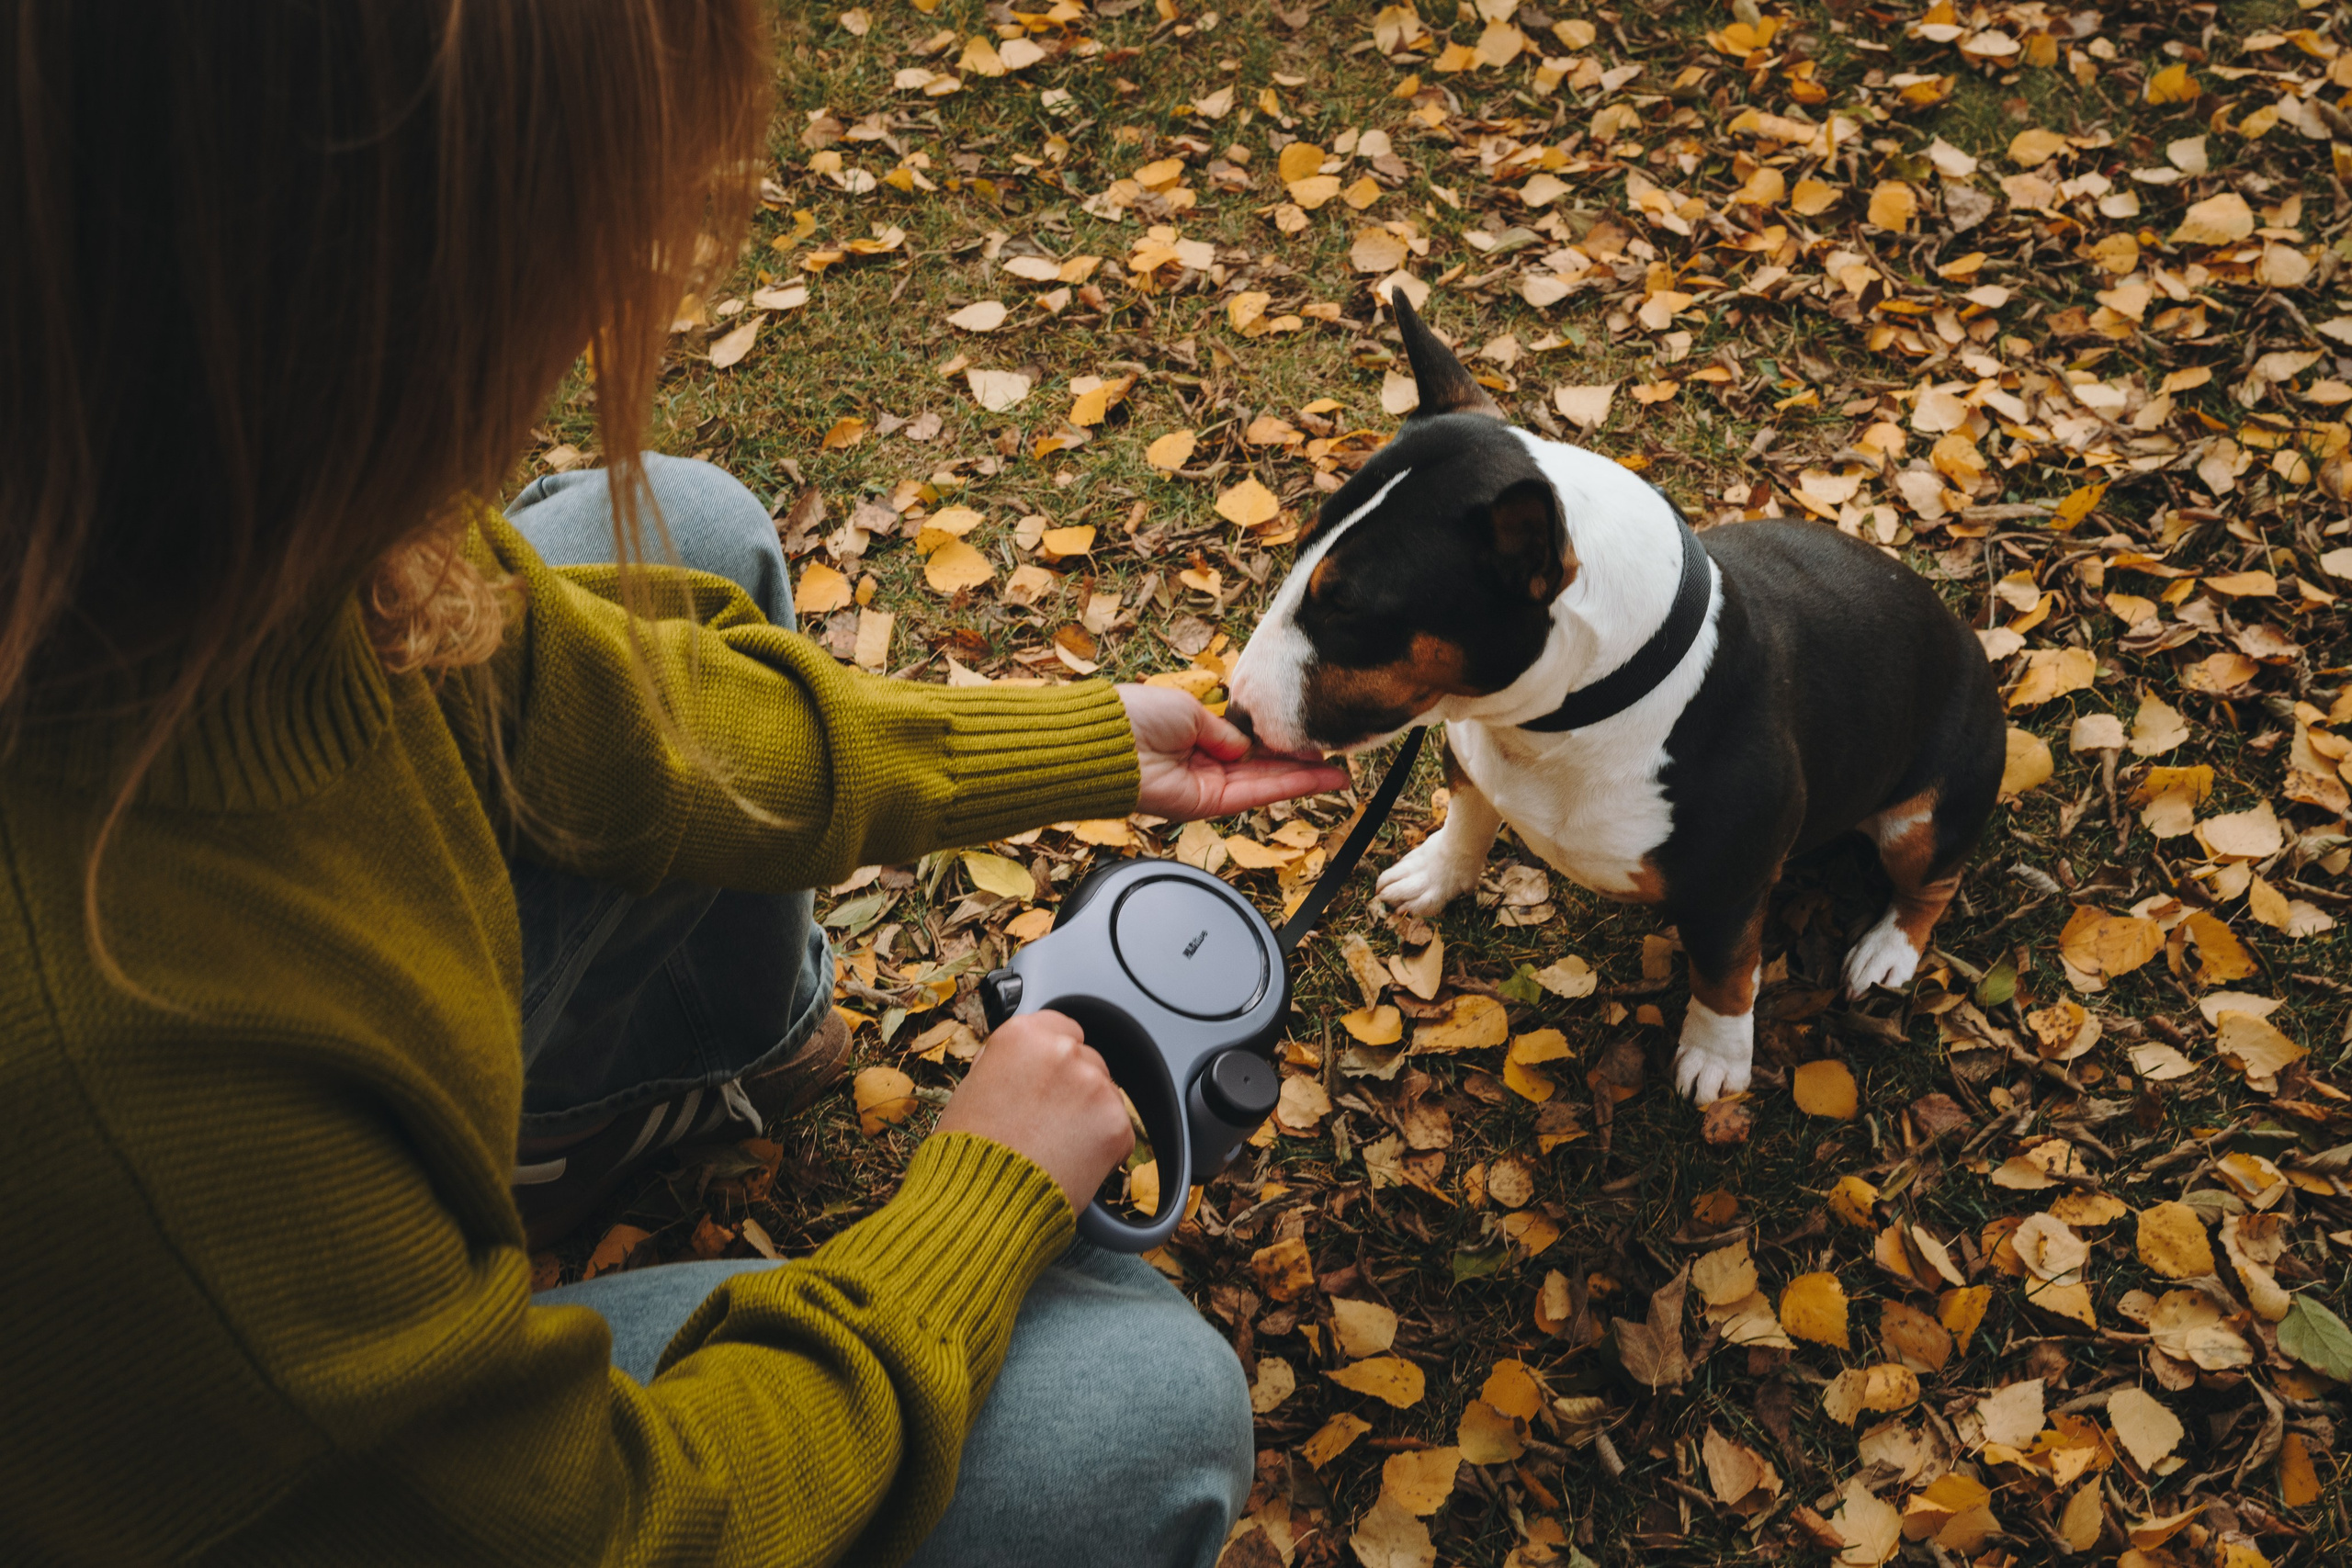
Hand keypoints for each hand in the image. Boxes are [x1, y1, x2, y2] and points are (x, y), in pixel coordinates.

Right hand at [932, 1010, 1132, 1215]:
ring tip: (1056, 1147)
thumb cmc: (968, 1154)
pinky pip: (1118, 1129)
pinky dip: (1103, 1147)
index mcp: (1023, 1036)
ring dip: (1090, 1114)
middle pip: (1087, 1059)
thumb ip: (1007, 1064)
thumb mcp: (974, 1088)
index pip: (1060, 1026)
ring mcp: (1094, 1086)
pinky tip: (1071, 1163)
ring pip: (1105, 1093)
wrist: (982, 1205)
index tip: (1051, 1075)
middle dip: (1075, 1087)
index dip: (1055, 1055)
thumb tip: (1023, 1060)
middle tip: (1049, 1121)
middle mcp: (1063, 1052)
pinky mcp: (1116, 1123)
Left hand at [1118, 684, 1347, 821]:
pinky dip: (1288, 787)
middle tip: (1338, 760)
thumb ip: (1225, 729)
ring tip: (1341, 774)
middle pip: (1263, 767)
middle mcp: (1205, 764)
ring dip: (1304, 779)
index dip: (1280, 742)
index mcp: (1197, 735)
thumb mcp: (1190, 710)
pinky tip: (1316, 778)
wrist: (1107, 743)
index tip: (1309, 736)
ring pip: (1266, 783)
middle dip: (1302, 764)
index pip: (1248, 743)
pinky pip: (1255, 794)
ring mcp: (1207, 786)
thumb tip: (1247, 746)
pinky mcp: (1207, 804)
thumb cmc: (1135, 716)